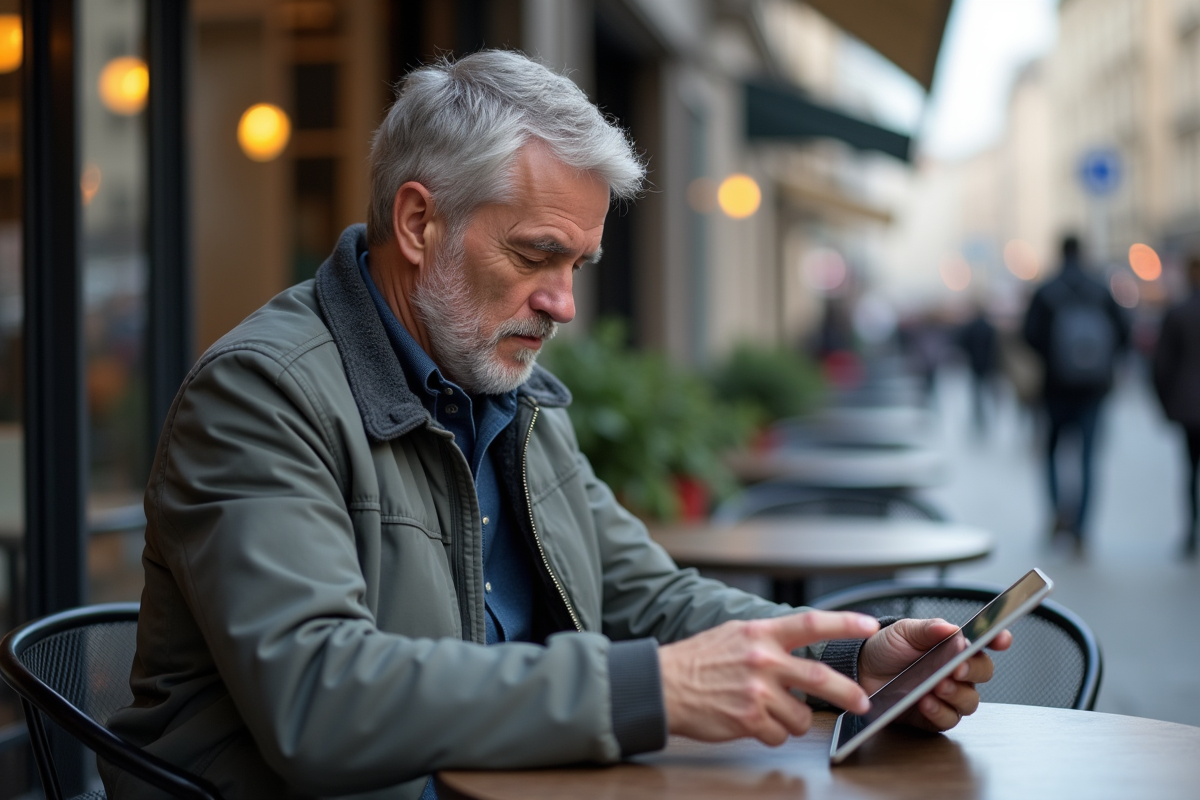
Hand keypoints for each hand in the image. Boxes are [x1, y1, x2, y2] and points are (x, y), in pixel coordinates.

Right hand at [658, 611, 879, 745]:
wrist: (662, 685)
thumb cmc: (696, 660)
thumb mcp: (734, 634)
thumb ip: (767, 638)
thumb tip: (798, 641)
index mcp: (760, 634)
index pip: (811, 623)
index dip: (845, 623)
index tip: (870, 627)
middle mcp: (762, 659)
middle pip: (820, 677)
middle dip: (848, 692)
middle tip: (862, 702)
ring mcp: (756, 691)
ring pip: (801, 716)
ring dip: (794, 720)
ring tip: (773, 712)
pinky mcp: (748, 719)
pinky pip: (780, 735)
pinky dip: (774, 733)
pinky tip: (755, 723)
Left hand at [858, 619, 1012, 731]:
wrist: (862, 670)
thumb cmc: (887, 648)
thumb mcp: (904, 631)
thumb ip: (928, 628)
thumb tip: (950, 627)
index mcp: (953, 646)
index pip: (984, 643)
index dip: (998, 640)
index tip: (1001, 639)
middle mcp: (956, 672)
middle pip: (983, 673)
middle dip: (974, 670)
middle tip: (957, 667)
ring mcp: (948, 696)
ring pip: (970, 701)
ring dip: (957, 694)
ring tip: (937, 686)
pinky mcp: (934, 717)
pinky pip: (948, 719)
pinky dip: (940, 711)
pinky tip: (926, 702)